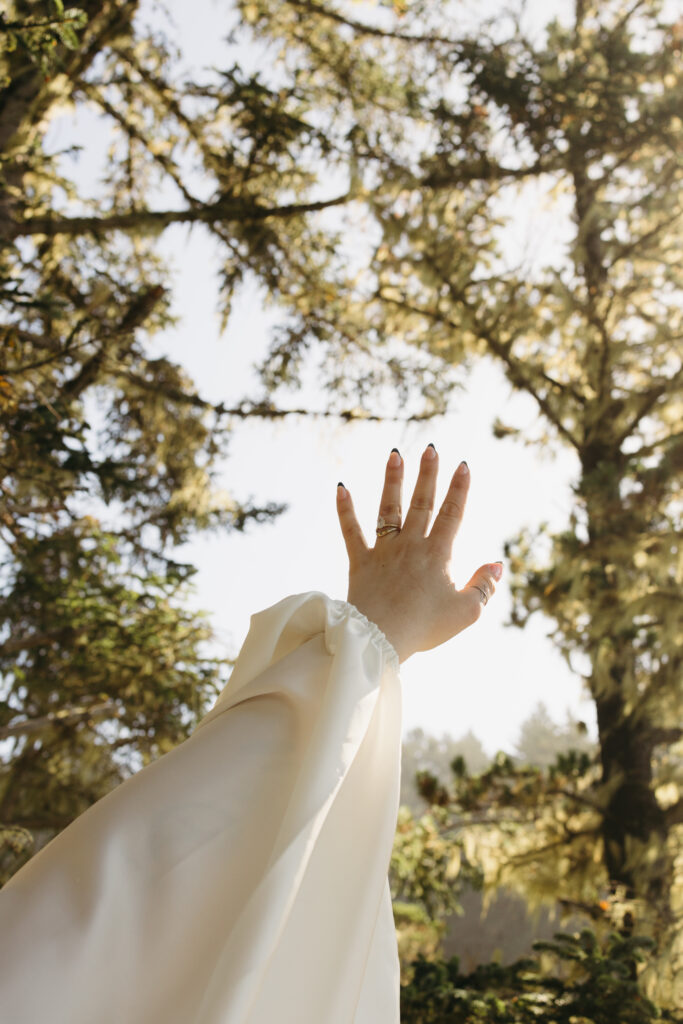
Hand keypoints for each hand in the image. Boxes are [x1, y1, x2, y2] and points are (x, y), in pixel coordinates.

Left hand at [336, 445, 502, 663]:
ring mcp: (384, 551)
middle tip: (431, 448)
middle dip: (428, 474)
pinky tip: (341, 487)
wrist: (379, 639)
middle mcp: (411, 545)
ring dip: (392, 480)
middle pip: (421, 503)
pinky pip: (351, 531)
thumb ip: (484, 587)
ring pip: (389, 508)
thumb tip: (497, 564)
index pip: (452, 514)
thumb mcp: (466, 613)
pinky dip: (345, 510)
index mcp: (438, 555)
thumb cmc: (425, 627)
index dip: (459, 489)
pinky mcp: (360, 562)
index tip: (463, 465)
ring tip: (395, 455)